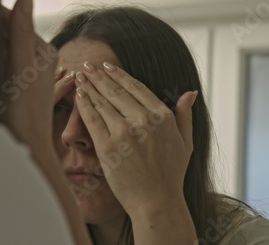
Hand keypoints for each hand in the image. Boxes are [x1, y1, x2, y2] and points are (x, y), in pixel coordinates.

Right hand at [1, 0, 58, 148]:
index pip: (14, 20)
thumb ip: (20, 31)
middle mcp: (39, 56)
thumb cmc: (24, 109)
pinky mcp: (19, 82)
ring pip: (3, 46)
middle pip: (8, 33)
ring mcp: (29, 69)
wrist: (26, 144)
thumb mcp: (21, 66)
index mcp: (44, 49)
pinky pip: (3, 62)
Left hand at [73, 62, 196, 213]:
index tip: (108, 66)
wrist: (156, 202)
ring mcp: (124, 132)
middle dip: (99, 76)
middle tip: (87, 65)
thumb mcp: (186, 142)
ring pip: (102, 102)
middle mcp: (143, 120)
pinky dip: (84, 105)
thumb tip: (190, 93)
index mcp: (162, 116)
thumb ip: (185, 115)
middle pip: (116, 91)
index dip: (119, 75)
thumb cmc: (171, 174)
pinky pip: (93, 119)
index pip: (136, 87)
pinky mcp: (107, 146)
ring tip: (80, 76)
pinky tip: (79, 95)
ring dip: (89, 86)